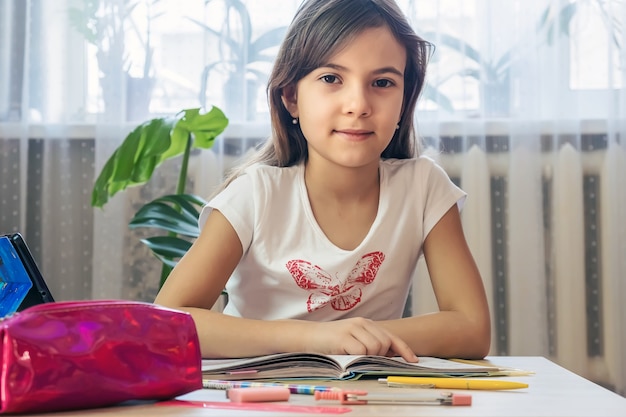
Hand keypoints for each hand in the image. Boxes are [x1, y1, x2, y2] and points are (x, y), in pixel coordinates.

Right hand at [303, 317, 417, 361]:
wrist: (307, 336)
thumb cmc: (331, 342)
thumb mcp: (353, 340)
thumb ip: (370, 344)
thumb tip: (389, 356)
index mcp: (366, 324)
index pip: (391, 336)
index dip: (404, 349)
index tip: (413, 360)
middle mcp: (362, 323)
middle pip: (385, 343)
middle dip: (380, 355)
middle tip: (364, 357)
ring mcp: (353, 328)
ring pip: (375, 347)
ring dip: (367, 356)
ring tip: (352, 355)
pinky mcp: (343, 337)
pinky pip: (361, 351)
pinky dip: (357, 357)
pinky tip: (346, 354)